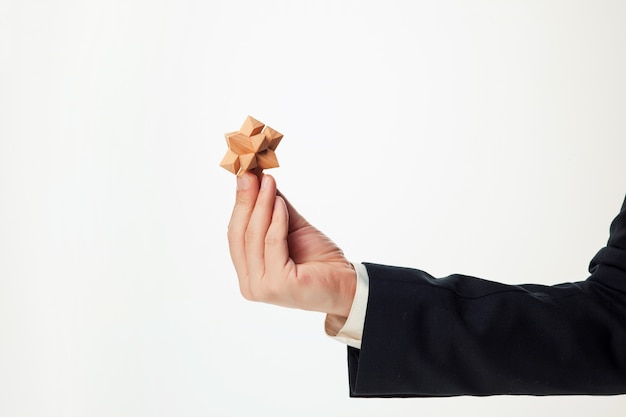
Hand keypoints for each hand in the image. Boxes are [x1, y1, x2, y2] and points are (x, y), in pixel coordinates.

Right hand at [227, 172, 355, 316]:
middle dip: (247, 201)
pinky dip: (276, 220)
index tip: (245, 176)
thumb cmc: (318, 258)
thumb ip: (272, 209)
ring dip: (262, 206)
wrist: (346, 283)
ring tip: (269, 183)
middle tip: (252, 175)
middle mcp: (250, 285)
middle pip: (240, 235)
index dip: (239, 204)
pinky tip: (281, 203)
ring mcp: (262, 287)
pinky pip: (273, 243)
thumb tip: (257, 179)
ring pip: (254, 237)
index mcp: (248, 274)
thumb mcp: (290, 228)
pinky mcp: (279, 285)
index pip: (235, 235)